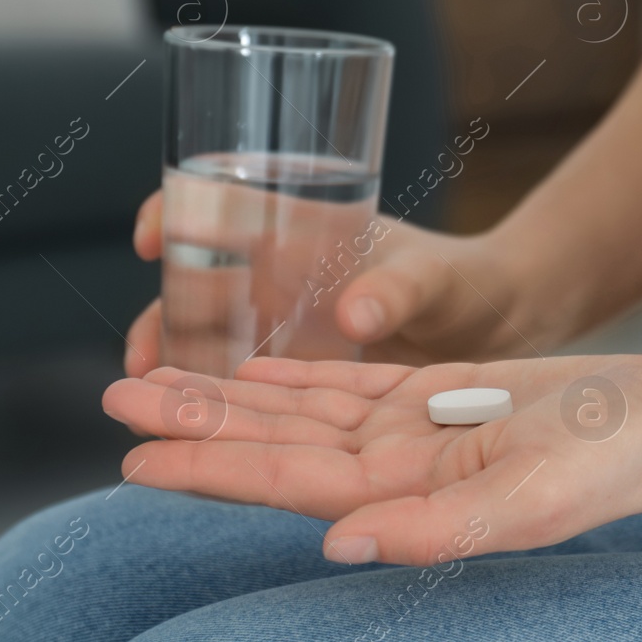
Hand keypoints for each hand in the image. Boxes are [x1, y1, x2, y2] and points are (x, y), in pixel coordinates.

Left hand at [103, 352, 641, 564]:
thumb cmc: (616, 463)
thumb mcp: (536, 497)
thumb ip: (438, 529)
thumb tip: (336, 546)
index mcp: (406, 498)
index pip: (285, 484)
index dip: (208, 470)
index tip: (134, 460)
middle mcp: (393, 469)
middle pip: (272, 444)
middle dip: (193, 425)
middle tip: (113, 399)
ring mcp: (409, 430)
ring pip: (296, 409)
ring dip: (227, 394)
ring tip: (156, 375)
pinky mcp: (433, 395)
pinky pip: (346, 382)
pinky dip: (293, 373)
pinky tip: (248, 366)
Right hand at [124, 191, 543, 376]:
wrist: (500, 328)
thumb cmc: (466, 284)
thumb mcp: (435, 279)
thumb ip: (400, 292)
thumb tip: (354, 316)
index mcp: (306, 229)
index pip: (223, 202)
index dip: (175, 209)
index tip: (152, 236)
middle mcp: (284, 276)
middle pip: (199, 285)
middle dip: (160, 317)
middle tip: (141, 359)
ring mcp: (288, 328)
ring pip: (213, 343)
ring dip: (178, 371)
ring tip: (151, 409)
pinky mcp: (304, 377)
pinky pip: (246, 391)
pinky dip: (215, 407)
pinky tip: (187, 439)